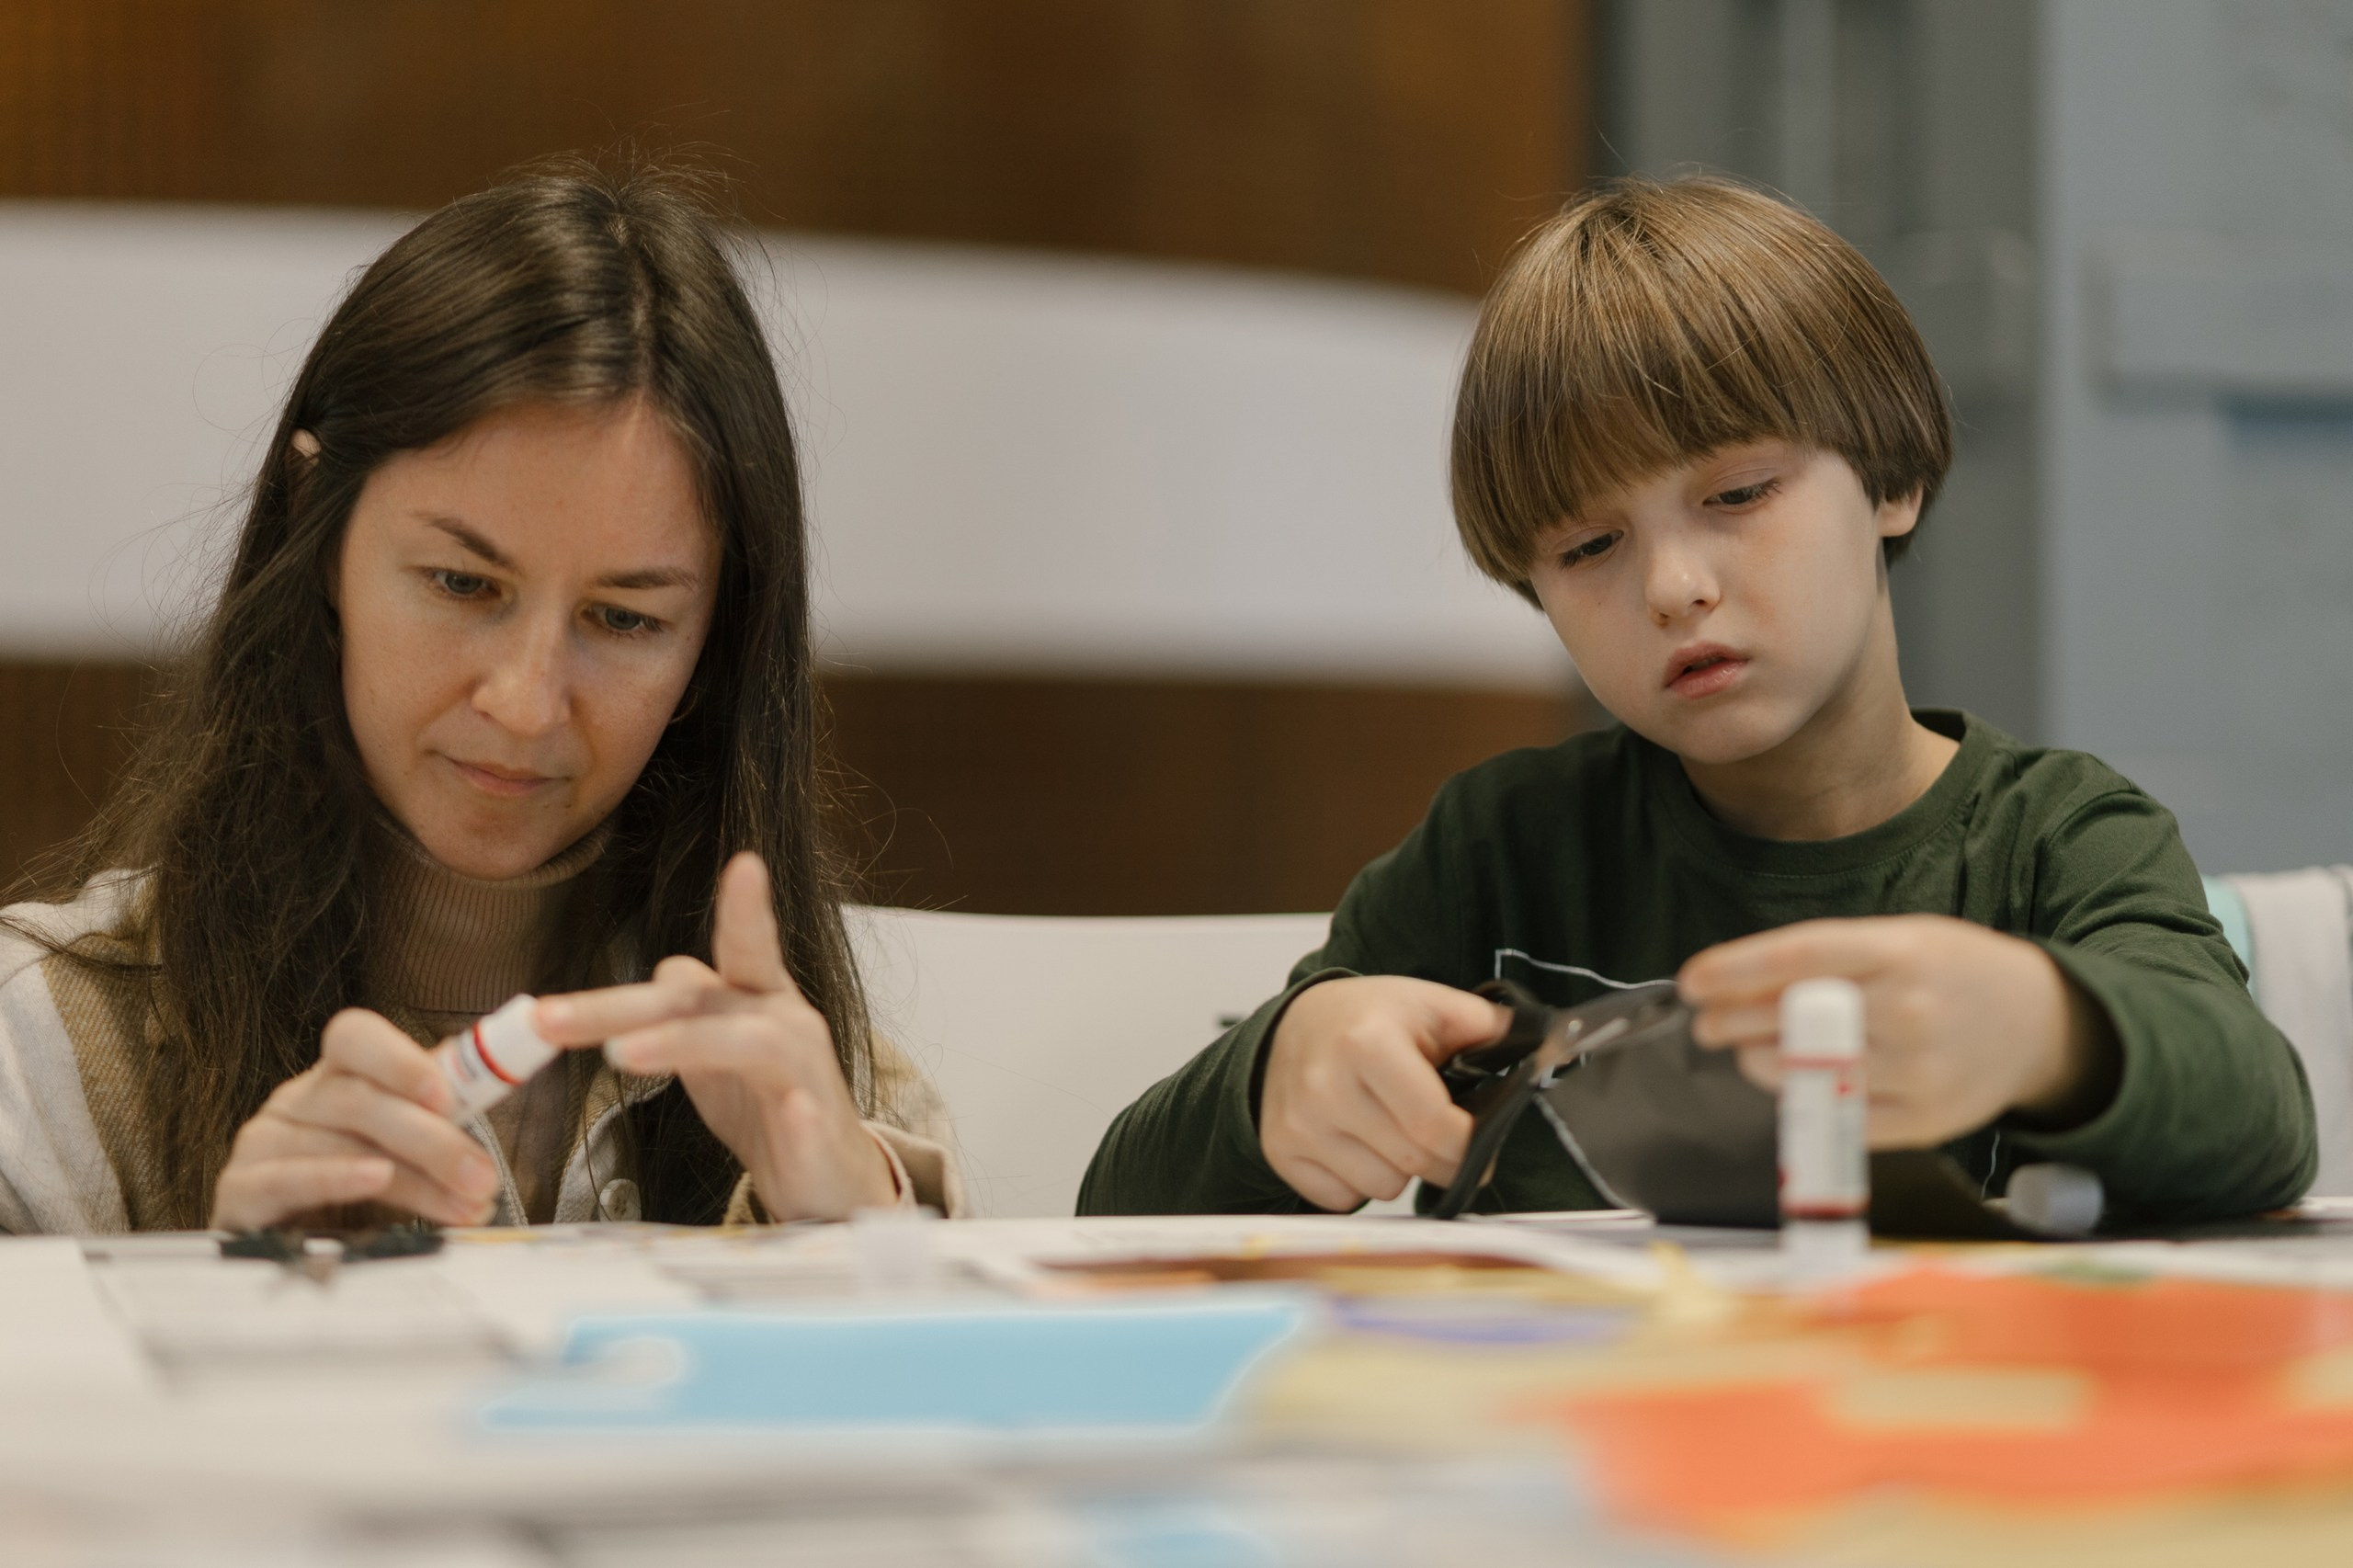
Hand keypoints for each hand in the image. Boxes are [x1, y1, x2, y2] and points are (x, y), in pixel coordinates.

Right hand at [211, 1008, 500, 1229]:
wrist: (296, 1253)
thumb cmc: (364, 1190)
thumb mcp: (412, 1147)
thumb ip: (450, 1111)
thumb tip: (514, 1064)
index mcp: (338, 1077)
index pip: (354, 1037)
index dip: (399, 1060)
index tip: (447, 1094)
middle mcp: (295, 1101)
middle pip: (359, 1099)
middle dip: (432, 1138)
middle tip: (484, 1176)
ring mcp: (262, 1143)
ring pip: (337, 1142)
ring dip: (410, 1175)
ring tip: (464, 1204)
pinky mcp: (239, 1192)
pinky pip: (282, 1177)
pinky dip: (333, 1178)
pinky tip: (373, 1180)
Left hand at [532, 851, 895, 1221]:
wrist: (830, 1181)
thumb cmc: (768, 1114)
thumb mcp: (712, 1059)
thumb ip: (674, 1024)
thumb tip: (610, 1003)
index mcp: (758, 997)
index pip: (741, 941)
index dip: (741, 906)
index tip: (745, 865)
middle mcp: (785, 1019)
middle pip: (698, 995)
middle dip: (618, 1006)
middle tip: (549, 1019)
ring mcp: (804, 1068)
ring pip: (741, 1038)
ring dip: (678, 1042)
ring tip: (623, 1056)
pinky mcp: (816, 1121)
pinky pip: (795, 1106)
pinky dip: (778, 1105)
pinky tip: (761, 1112)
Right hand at [1259, 975, 1503, 1211]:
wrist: (1290, 1026)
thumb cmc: (1365, 1017)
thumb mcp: (1428, 1003)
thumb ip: (1487, 1027)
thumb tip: (1550, 1048)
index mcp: (1367, 1044)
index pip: (1435, 1128)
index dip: (1470, 1145)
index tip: (1479, 1143)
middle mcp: (1325, 1086)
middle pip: (1412, 1163)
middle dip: (1442, 1160)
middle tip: (1445, 1140)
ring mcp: (1298, 1124)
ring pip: (1380, 1188)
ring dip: (1399, 1170)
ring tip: (1391, 1129)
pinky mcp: (1280, 1151)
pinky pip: (1343, 1199)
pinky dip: (1359, 1182)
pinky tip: (1358, 1144)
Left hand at [1678, 915, 2120, 1146]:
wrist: (2042, 1023)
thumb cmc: (1953, 972)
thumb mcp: (1901, 940)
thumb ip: (1829, 960)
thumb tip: (1738, 983)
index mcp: (1901, 951)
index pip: (1799, 957)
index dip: (1735, 969)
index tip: (1691, 981)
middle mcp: (1909, 1009)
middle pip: (1794, 1019)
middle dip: (1733, 1021)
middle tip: (1706, 1022)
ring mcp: (1918, 1070)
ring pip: (1808, 1073)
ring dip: (1760, 1063)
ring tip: (1747, 1050)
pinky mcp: (1924, 1121)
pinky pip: (1839, 1117)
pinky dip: (1805, 1101)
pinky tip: (1793, 1082)